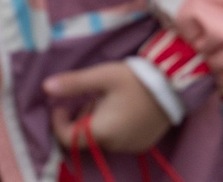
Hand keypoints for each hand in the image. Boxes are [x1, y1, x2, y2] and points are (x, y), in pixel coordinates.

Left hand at [44, 62, 172, 155]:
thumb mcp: (105, 76)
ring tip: (111, 101)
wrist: (178, 83)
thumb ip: (74, 83)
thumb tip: (44, 87)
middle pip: (85, 138)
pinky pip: (119, 141)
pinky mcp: (143, 145)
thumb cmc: (138, 79)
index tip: (62, 105)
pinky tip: (126, 110)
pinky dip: (115, 128)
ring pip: (102, 139)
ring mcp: (130, 147)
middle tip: (93, 97)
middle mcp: (114, 145)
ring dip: (99, 124)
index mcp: (101, 132)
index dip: (58, 122)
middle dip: (82, 119)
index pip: (66, 138)